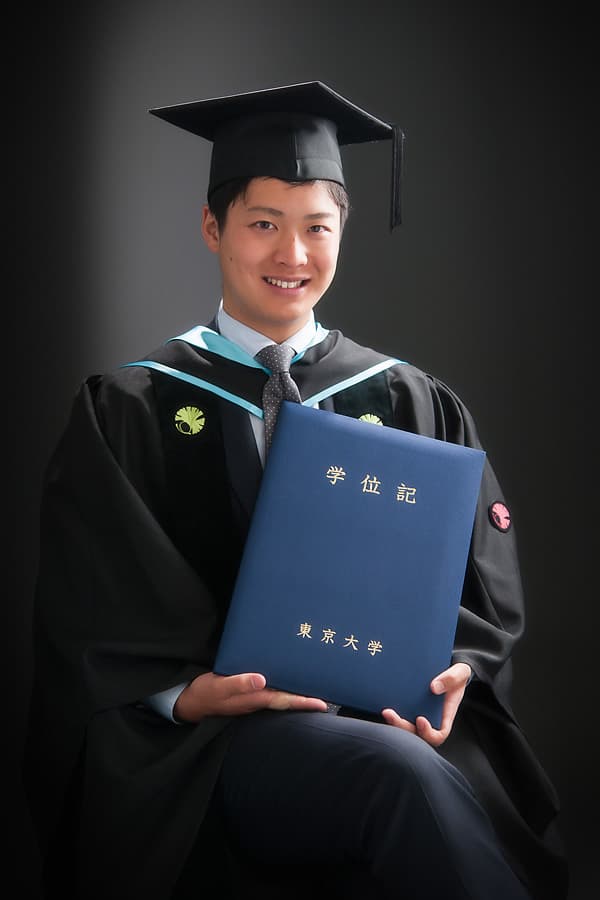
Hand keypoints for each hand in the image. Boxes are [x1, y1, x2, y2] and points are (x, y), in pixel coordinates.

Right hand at [173, 671, 327, 721]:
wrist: (190, 701)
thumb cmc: (205, 693)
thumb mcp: (218, 686)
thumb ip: (238, 683)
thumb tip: (261, 679)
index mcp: (254, 698)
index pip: (284, 700)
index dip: (303, 702)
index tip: (323, 704)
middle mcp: (258, 699)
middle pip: (288, 699)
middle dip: (307, 699)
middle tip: (330, 696)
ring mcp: (254, 697)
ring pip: (281, 695)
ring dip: (298, 693)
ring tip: (317, 688)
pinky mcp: (249, 692)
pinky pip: (271, 690)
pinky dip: (284, 686)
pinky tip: (290, 680)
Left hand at [381, 662, 471, 746]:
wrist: (448, 669)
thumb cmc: (457, 675)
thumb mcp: (460, 673)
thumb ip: (451, 678)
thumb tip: (433, 687)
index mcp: (444, 717)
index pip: (437, 735)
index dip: (427, 732)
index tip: (420, 719)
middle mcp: (430, 719)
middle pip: (416, 734)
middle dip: (402, 727)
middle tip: (390, 714)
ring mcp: (418, 713)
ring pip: (405, 727)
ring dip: (394, 722)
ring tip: (386, 711)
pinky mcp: (409, 706)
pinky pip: (400, 714)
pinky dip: (393, 712)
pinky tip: (384, 702)